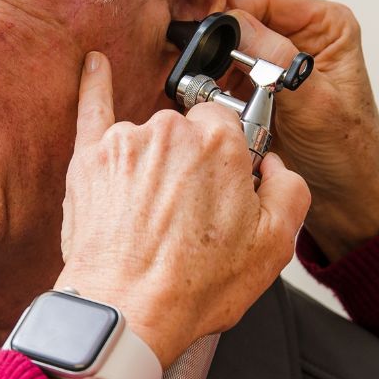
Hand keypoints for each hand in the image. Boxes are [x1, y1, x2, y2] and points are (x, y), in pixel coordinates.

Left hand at [57, 51, 310, 369]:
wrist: (127, 313)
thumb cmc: (194, 285)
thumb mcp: (275, 245)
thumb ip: (290, 188)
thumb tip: (276, 166)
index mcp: (219, 142)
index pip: (232, 128)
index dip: (232, 162)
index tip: (227, 189)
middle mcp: (170, 131)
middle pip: (190, 131)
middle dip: (195, 165)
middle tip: (191, 216)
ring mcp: (125, 142)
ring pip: (151, 138)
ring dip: (157, 164)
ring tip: (155, 217)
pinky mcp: (88, 159)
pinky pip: (91, 107)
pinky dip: (94, 85)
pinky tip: (95, 65)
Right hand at [228, 0, 378, 260]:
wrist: (348, 198)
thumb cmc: (349, 152)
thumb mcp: (314, 102)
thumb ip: (277, 60)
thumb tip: (236, 26)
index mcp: (325, 25)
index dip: (236, 19)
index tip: (221, 52)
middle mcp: (300, 37)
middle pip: (240, 21)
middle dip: (224, 52)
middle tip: (221, 84)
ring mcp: (278, 64)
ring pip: (226, 52)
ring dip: (219, 78)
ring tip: (229, 106)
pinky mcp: (260, 90)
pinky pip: (224, 80)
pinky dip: (218, 96)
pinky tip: (226, 115)